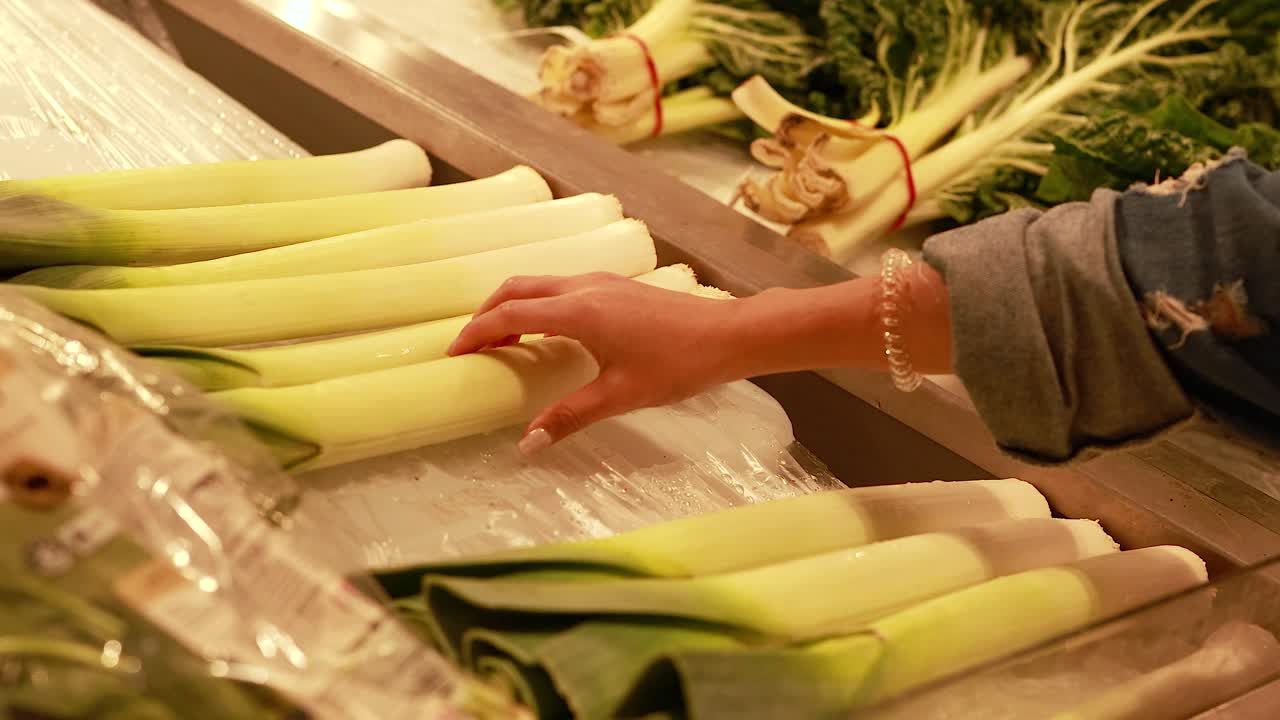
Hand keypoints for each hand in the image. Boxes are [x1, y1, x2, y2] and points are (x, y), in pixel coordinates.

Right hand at [448, 273, 746, 453]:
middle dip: (486, 313)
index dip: (477, 333)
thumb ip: (569, 417)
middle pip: (516, 289)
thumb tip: (528, 444)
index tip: (454, 353)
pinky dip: (538, 304)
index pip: (510, 315)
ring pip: (539, 284)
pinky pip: (561, 287)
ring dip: (512, 306)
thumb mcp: (621, 396)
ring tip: (501, 342)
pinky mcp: (615, 286)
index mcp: (579, 312)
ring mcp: (601, 282)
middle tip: (471, 347)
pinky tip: (546, 333)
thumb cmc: (679, 364)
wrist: (728, 334)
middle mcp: (584, 287)